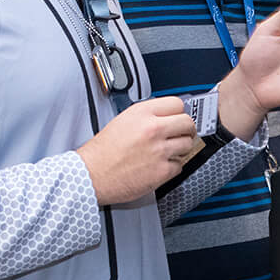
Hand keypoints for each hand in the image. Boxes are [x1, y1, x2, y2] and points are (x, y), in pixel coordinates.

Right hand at [76, 97, 198, 205]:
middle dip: (186, 130)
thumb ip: (146, 117)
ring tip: (167, 152)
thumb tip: (165, 118)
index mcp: (142, 114)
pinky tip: (159, 166)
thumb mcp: (122, 121)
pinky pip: (180, 165)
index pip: (177, 104)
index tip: (177, 118)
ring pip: (188, 144)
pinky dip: (172, 167)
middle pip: (188, 123)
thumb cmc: (102, 152)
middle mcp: (153, 129)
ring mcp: (160, 150)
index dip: (178, 112)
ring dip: (181, 149)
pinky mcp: (162, 170)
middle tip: (181, 135)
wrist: (91, 175)